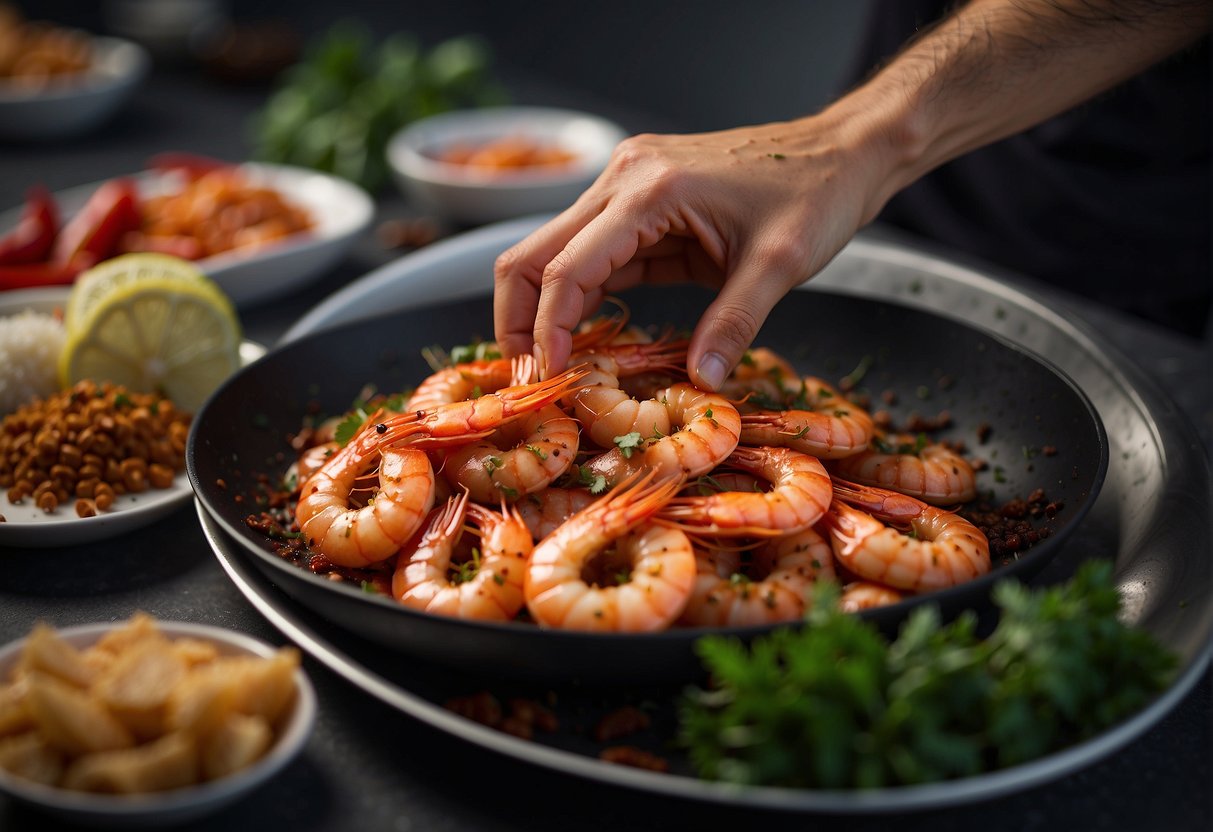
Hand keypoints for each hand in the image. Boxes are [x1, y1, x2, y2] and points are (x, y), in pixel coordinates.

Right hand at [492, 114, 887, 388]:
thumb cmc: (816, 194)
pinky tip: (586, 340)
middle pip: (536, 254)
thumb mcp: (780, 265)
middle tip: (530, 379)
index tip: (550, 380)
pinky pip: (594, 256)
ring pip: (555, 255)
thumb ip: (734, 324)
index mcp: (649, 190)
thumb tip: (702, 382)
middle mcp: (623, 180)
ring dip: (545, 312)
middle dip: (521, 320)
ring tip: (554, 369)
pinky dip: (581, 299)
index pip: (567, 267)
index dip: (548, 329)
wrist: (841, 151)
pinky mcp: (641, 205)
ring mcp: (627, 188)